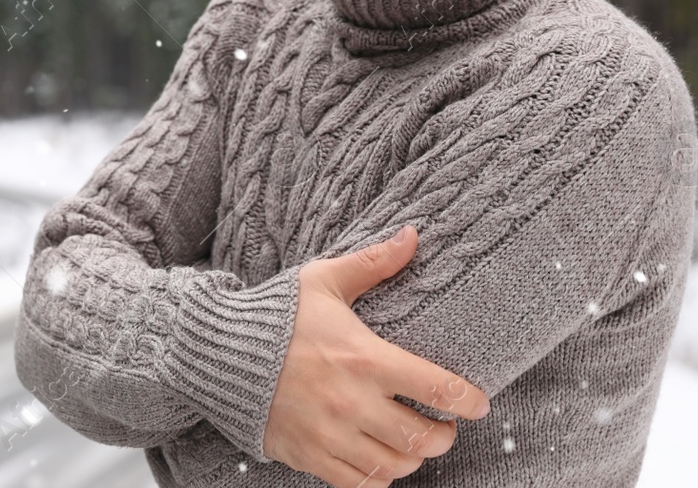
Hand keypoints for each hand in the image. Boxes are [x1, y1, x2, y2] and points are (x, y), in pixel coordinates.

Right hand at [262, 226, 490, 486]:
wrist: (218, 352)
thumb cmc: (275, 315)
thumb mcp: (324, 281)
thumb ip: (374, 263)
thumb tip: (413, 235)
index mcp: (364, 358)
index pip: (435, 387)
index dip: (467, 399)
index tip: (479, 403)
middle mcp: (352, 402)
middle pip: (423, 438)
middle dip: (445, 435)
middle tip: (445, 425)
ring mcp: (331, 434)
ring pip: (395, 466)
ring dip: (413, 457)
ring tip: (412, 442)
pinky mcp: (309, 456)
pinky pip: (360, 484)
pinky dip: (378, 478)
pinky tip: (380, 460)